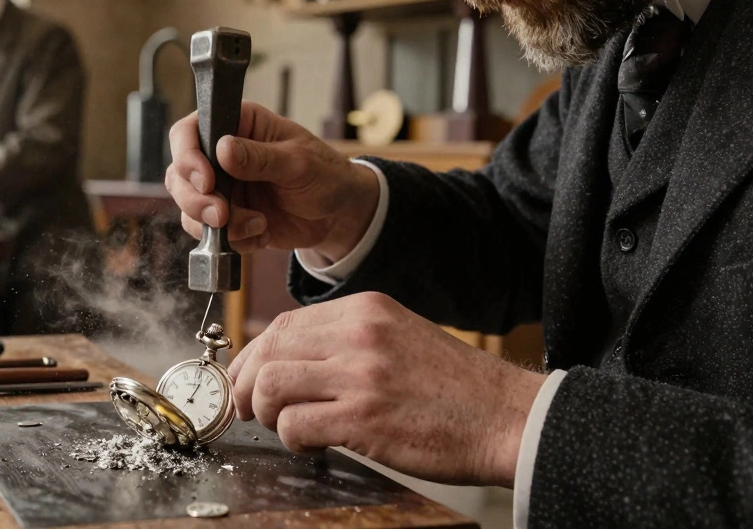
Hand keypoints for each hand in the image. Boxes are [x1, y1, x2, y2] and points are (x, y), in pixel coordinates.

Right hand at [165, 102, 379, 257]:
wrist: (337, 216)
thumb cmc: (325, 174)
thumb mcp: (299, 162)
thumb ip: (260, 158)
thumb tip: (223, 149)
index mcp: (237, 124)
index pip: (189, 132)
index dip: (187, 156)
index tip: (205, 181)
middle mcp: (220, 155)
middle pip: (179, 174)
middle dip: (196, 200)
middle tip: (222, 215)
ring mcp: (221, 187)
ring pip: (189, 206)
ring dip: (216, 224)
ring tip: (256, 225)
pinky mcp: (225, 217)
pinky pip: (208, 234)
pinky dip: (233, 240)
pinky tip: (261, 233)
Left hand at [230, 292, 545, 486]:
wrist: (508, 418)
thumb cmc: (456, 389)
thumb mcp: (399, 338)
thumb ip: (348, 340)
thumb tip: (291, 359)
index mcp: (365, 310)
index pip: (284, 323)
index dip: (254, 354)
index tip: (245, 376)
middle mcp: (358, 335)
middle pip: (269, 349)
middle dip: (245, 383)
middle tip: (246, 408)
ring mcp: (359, 375)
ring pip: (271, 384)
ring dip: (265, 411)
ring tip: (282, 426)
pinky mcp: (362, 418)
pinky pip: (294, 423)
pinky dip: (290, 438)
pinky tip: (309, 443)